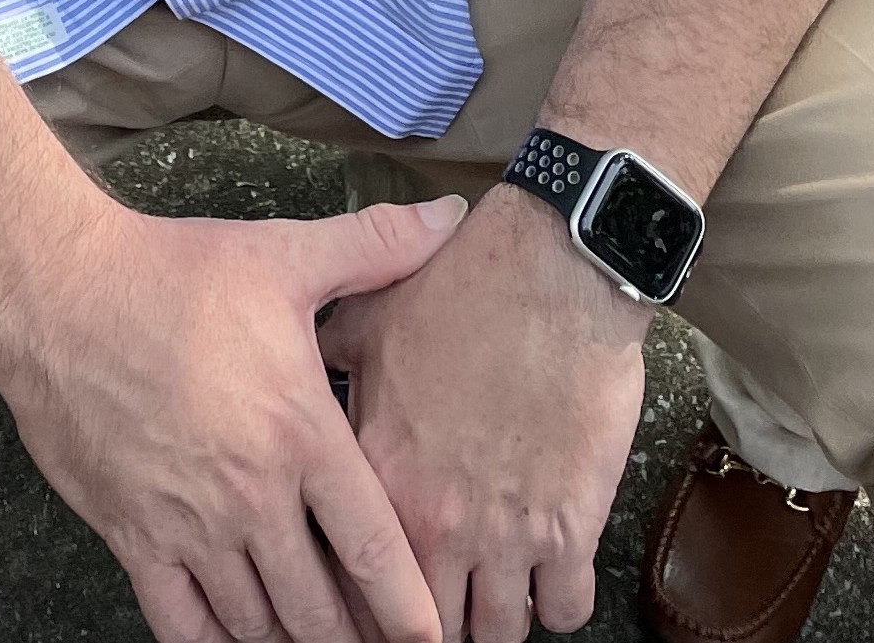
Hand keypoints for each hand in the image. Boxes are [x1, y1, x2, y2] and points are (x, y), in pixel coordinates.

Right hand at [0, 195, 467, 642]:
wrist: (59, 292)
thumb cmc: (172, 272)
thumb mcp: (283, 253)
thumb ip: (375, 246)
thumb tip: (449, 217)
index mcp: (300, 433)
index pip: (374, 547)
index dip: (409, 608)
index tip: (431, 640)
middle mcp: (251, 496)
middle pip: (320, 607)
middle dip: (355, 636)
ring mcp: (189, 526)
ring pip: (257, 625)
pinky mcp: (132, 537)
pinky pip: (183, 626)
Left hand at [322, 184, 648, 642]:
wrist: (553, 267)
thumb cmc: (464, 284)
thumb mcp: (371, 317)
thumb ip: (331, 360)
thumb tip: (302, 370)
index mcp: (383, 473)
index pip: (355, 581)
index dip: (366, 599)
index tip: (377, 598)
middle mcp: (439, 519)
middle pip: (431, 624)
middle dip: (434, 620)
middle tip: (442, 602)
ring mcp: (507, 531)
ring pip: (499, 632)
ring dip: (498, 616)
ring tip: (496, 592)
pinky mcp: (571, 528)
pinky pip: (566, 610)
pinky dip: (558, 601)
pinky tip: (549, 575)